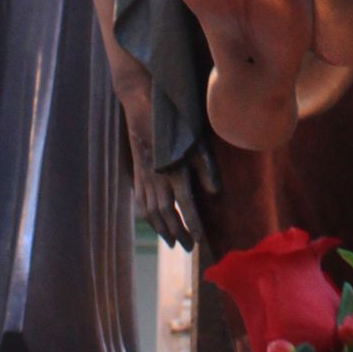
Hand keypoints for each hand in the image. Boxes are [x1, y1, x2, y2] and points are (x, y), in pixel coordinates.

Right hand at [118, 78, 216, 249]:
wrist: (141, 103)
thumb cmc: (173, 119)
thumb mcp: (196, 140)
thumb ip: (206, 168)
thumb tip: (215, 193)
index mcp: (174, 170)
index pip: (184, 205)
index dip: (192, 224)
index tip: (198, 240)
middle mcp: (157, 177)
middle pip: (165, 214)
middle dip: (176, 232)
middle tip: (186, 248)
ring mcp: (144, 175)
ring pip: (150, 211)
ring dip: (160, 228)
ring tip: (170, 241)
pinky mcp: (137, 171)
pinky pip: (140, 200)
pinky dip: (147, 216)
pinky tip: (152, 221)